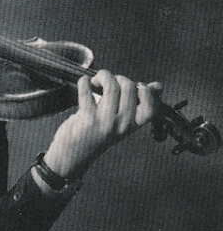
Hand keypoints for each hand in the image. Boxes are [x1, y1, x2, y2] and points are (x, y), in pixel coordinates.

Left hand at [43, 70, 162, 179]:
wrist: (73, 155)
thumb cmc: (97, 134)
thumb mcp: (120, 122)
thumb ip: (137, 104)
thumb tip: (157, 86)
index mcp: (133, 125)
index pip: (151, 107)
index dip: (145, 91)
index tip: (133, 87)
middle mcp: (121, 125)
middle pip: (129, 88)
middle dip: (119, 78)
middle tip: (108, 81)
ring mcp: (104, 122)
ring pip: (111, 87)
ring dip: (103, 76)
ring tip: (97, 80)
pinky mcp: (86, 118)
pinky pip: (87, 91)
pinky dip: (85, 81)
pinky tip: (84, 83)